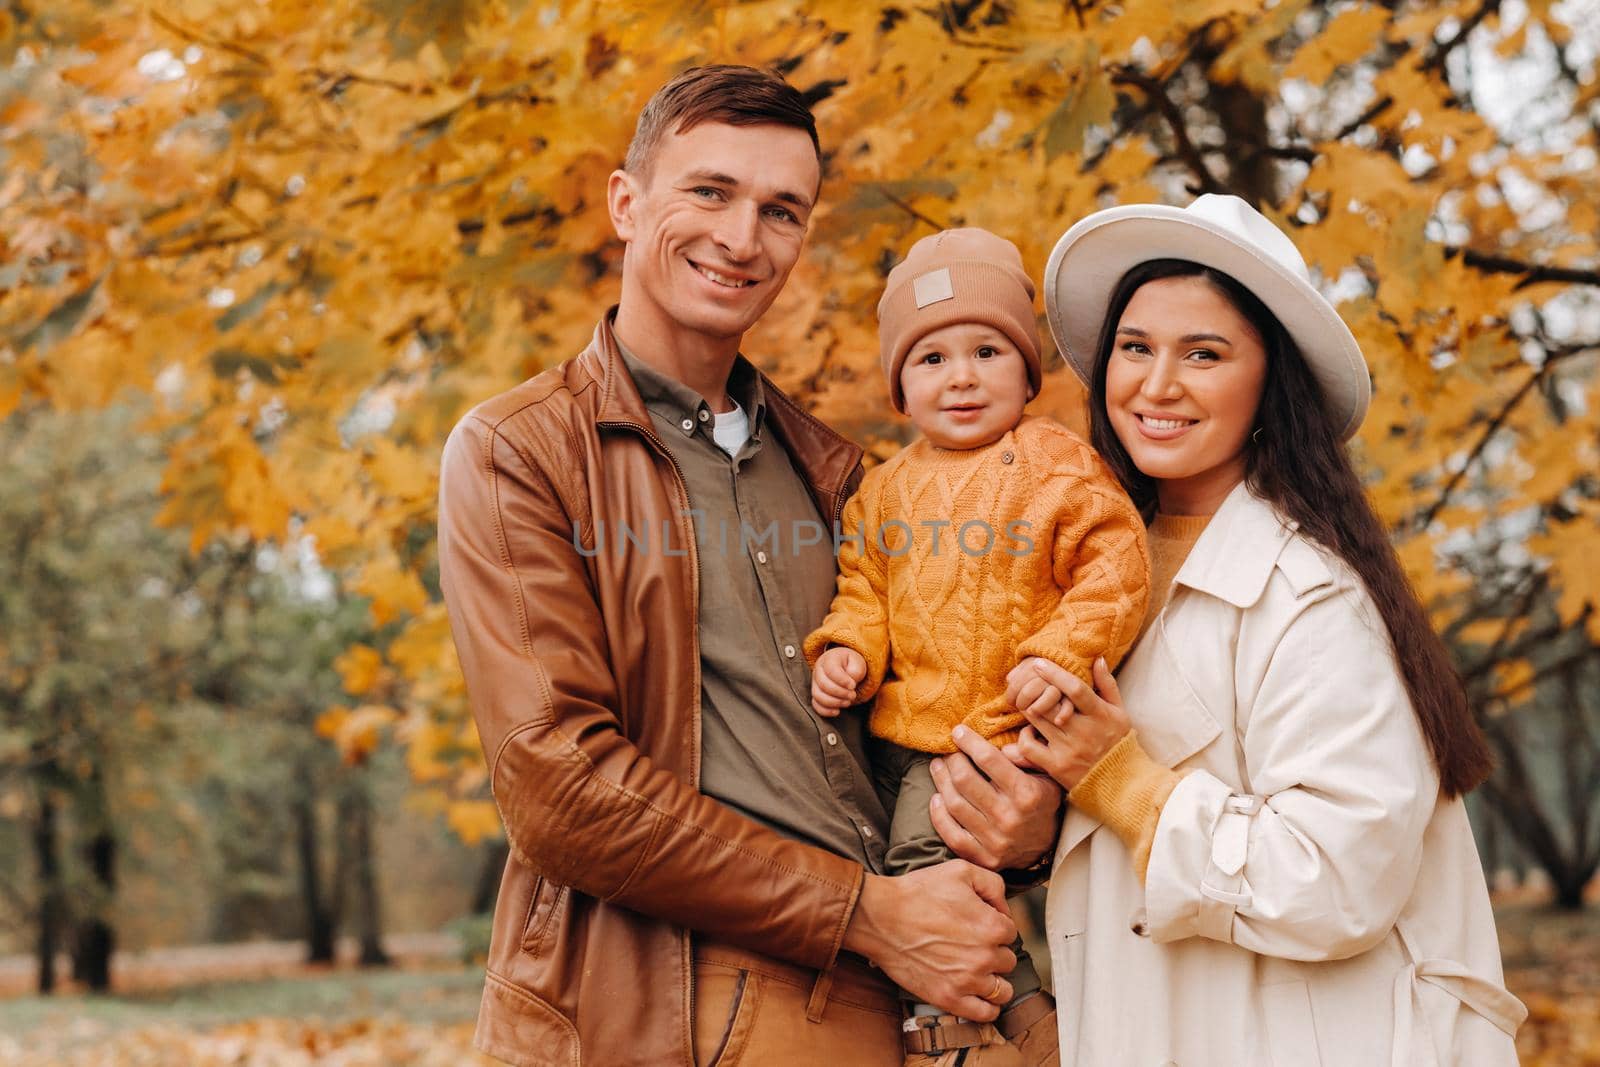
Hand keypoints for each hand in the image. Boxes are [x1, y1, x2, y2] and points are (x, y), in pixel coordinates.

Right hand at [811, 646, 865, 716]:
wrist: (844, 667)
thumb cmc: (851, 665)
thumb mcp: (858, 663)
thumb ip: (855, 671)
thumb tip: (850, 684)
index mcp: (829, 659)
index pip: (831, 670)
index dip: (842, 680)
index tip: (853, 685)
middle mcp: (818, 670)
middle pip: (823, 684)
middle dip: (840, 693)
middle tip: (853, 695)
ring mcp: (815, 683)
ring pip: (818, 695)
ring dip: (834, 702)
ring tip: (847, 702)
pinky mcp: (816, 694)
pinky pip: (815, 705)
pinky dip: (825, 711)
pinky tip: (837, 711)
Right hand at [841, 861, 1016, 1020]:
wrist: (880, 917)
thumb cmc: (918, 892)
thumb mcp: (960, 870)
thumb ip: (993, 884)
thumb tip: (1005, 909)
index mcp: (992, 926)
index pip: (1011, 931)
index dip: (994, 924)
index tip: (977, 923)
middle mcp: (985, 956)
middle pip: (1007, 960)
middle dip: (994, 951)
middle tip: (972, 943)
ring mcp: (967, 981)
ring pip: (1002, 989)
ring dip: (994, 979)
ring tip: (977, 970)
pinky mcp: (949, 998)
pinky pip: (986, 1013)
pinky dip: (987, 1007)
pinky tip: (977, 994)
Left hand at [928, 724, 1062, 870]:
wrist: (1045, 847)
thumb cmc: (1040, 803)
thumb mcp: (1046, 777)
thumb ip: (1027, 757)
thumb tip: (1004, 744)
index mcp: (1026, 793)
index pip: (988, 759)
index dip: (969, 741)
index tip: (958, 732)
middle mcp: (1009, 817)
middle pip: (965, 780)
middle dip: (951, 759)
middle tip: (947, 751)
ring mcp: (995, 840)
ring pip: (954, 804)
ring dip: (940, 780)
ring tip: (937, 766)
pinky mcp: (982, 857)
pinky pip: (951, 834)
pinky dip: (938, 814)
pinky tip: (936, 797)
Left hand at [1005, 657, 1130, 789]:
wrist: (1122, 784)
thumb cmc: (1119, 743)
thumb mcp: (1119, 712)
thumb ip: (1107, 685)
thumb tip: (1097, 658)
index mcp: (1100, 715)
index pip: (1075, 688)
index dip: (1055, 674)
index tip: (1039, 663)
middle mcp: (1084, 731)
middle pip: (1049, 702)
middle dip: (1033, 690)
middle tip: (1023, 683)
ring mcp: (1069, 749)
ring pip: (1037, 721)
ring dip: (1027, 708)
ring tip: (1026, 704)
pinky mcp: (1057, 766)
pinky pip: (1030, 747)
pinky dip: (1024, 736)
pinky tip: (1029, 732)